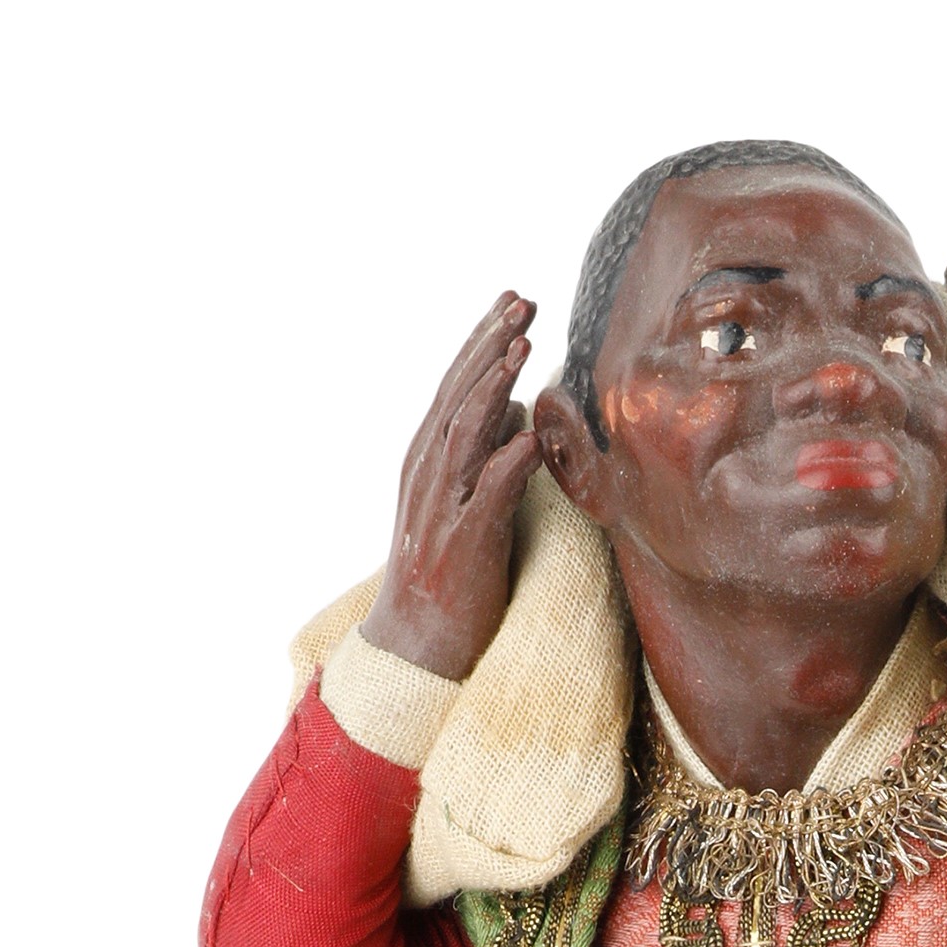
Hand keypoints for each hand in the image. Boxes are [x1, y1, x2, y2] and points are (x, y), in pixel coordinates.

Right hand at [364, 292, 546, 685]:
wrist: (416, 645)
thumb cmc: (447, 575)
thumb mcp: (465, 503)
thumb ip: (486, 455)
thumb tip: (519, 415)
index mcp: (429, 458)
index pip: (457, 385)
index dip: (484, 340)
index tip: (514, 302)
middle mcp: (430, 472)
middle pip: (460, 393)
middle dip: (490, 344)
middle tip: (523, 301)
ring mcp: (444, 505)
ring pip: (465, 431)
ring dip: (493, 386)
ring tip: (522, 346)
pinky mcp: (464, 543)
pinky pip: (488, 494)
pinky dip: (508, 461)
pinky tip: (530, 435)